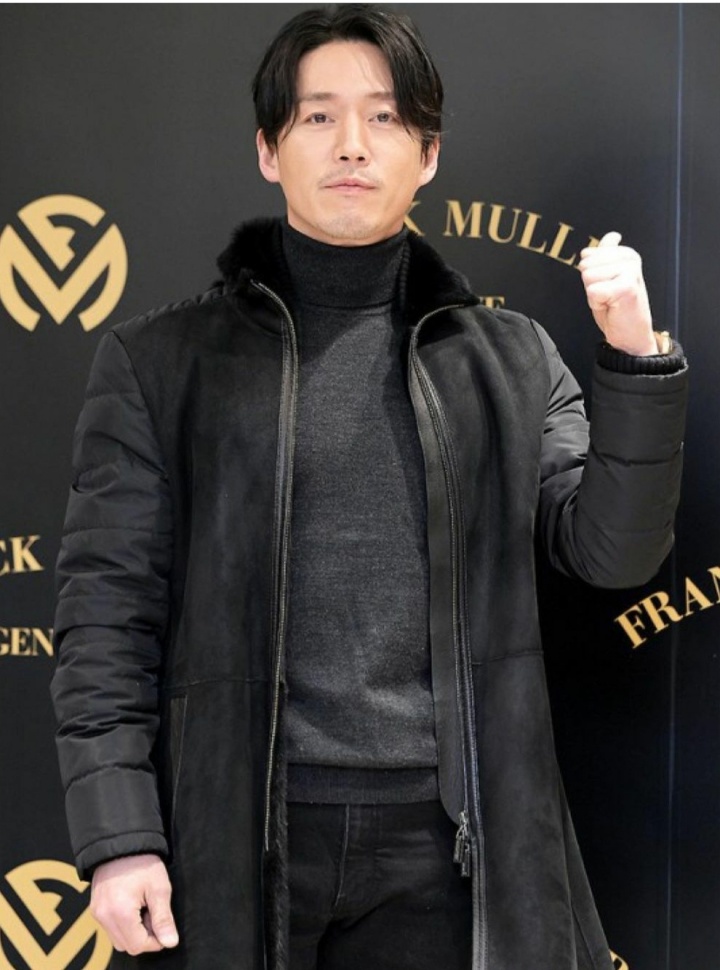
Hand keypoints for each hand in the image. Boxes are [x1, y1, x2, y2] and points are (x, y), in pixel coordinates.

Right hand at [90, 854, 178, 954]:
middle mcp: (104, 916)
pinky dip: (124, 923)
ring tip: (144, 906)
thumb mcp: (159, 888)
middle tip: (154, 912)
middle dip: (144, 936)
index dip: (155, 941)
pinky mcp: (95, 907)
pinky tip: (133, 903)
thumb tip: (170, 942)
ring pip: (118, 938)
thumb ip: (163, 919)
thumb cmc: (142, 861)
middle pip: (127, 945)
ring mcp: (97, 912)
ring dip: (133, 930)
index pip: (138, 945)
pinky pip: (110, 926)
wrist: (121, 841)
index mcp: (120, 913)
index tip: (164, 927)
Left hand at [578, 232, 656, 355]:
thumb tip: (611, 236)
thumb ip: (607, 255)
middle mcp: (631, 259)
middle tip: (608, 296)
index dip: (592, 276)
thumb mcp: (608, 278)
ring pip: (588, 277)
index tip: (608, 287)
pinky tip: (612, 307)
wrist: (631, 336)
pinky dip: (597, 304)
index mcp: (627, 254)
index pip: (588, 255)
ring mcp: (630, 272)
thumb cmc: (619, 309)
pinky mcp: (626, 287)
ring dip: (595, 295)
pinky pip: (592, 291)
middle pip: (586, 265)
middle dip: (592, 285)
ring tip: (611, 301)